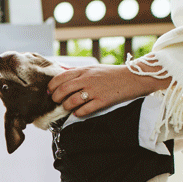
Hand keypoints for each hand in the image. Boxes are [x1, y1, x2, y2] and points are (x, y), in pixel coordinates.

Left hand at [48, 64, 172, 117]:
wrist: (132, 78)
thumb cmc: (112, 74)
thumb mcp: (93, 68)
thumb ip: (78, 71)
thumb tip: (61, 72)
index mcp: (84, 70)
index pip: (61, 77)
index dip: (52, 86)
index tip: (50, 91)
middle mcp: (87, 79)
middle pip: (63, 90)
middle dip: (56, 98)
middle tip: (56, 102)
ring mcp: (95, 90)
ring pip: (72, 101)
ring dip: (66, 106)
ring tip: (67, 108)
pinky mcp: (102, 101)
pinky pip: (85, 110)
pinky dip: (78, 113)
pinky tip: (78, 113)